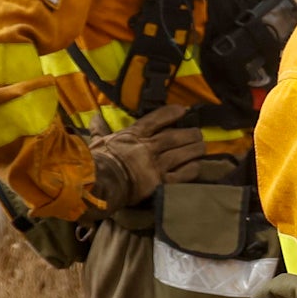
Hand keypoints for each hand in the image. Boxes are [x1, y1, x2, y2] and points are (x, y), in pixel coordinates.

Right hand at [87, 104, 208, 209]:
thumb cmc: (95, 163)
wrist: (96, 186)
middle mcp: (148, 148)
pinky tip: (197, 165)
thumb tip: (95, 116)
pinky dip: (192, 169)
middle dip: (190, 134)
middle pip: (176, 137)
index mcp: (133, 136)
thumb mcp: (97, 143)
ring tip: (202, 147)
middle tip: (198, 133)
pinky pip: (182, 175)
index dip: (172, 113)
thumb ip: (100, 130)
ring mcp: (156, 166)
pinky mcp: (160, 184)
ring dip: (195, 149)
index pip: (157, 119)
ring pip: (183, 154)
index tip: (183, 110)